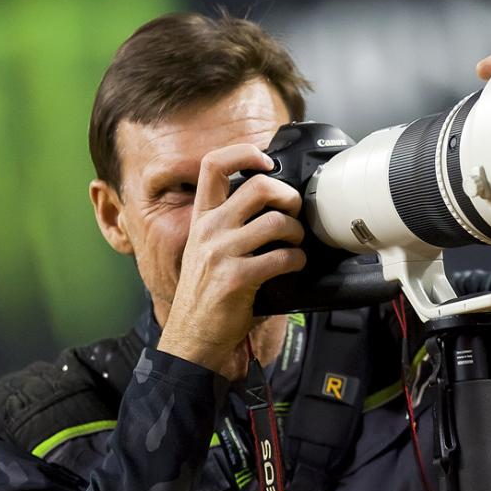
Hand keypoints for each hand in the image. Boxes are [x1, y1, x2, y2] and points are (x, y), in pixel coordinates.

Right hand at [158, 145, 305, 378]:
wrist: (193, 336)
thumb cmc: (207, 294)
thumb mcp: (207, 250)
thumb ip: (232, 225)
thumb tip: (273, 205)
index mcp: (201, 218)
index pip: (212, 165)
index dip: (243, 153)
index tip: (267, 161)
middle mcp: (209, 230)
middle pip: (258, 187)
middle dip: (288, 196)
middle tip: (294, 211)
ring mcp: (221, 253)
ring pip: (276, 222)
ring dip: (296, 232)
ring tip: (296, 243)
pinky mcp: (236, 278)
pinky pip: (282, 257)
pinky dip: (297, 260)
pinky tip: (294, 265)